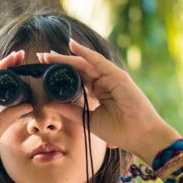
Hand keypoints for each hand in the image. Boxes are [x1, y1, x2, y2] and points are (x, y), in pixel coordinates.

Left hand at [38, 38, 178, 163]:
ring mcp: (110, 77)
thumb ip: (70, 110)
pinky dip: (86, 53)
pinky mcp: (117, 75)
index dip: (59, 72)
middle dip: (59, 62)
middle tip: (41, 56)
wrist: (140, 136)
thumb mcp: (88, 120)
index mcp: (98, 91)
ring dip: (66, 57)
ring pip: (84, 63)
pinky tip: (72, 46)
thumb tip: (49, 104)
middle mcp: (103, 81)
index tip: (43, 68)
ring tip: (48, 54)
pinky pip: (98, 61)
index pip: (75, 78)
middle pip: (77, 68)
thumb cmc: (120, 130)